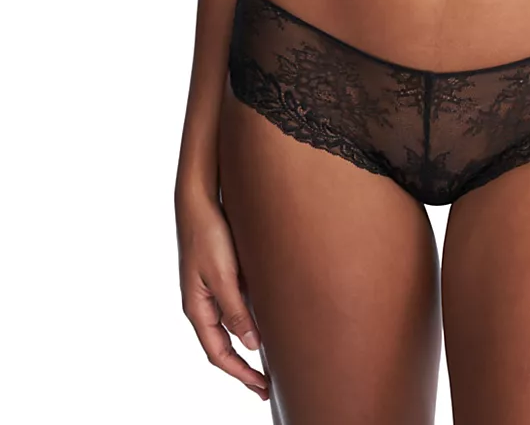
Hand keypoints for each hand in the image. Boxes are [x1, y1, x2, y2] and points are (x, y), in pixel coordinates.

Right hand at [176, 189, 268, 400]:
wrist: (200, 199)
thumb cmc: (208, 233)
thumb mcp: (224, 274)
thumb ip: (236, 309)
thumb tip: (251, 344)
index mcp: (197, 307)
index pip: (218, 352)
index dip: (240, 373)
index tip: (261, 388)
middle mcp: (203, 302)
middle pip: (223, 344)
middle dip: (244, 366)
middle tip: (268, 384)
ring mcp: (211, 288)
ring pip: (231, 324)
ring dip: (249, 342)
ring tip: (274, 355)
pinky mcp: (221, 273)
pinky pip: (236, 304)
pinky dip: (250, 317)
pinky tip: (268, 319)